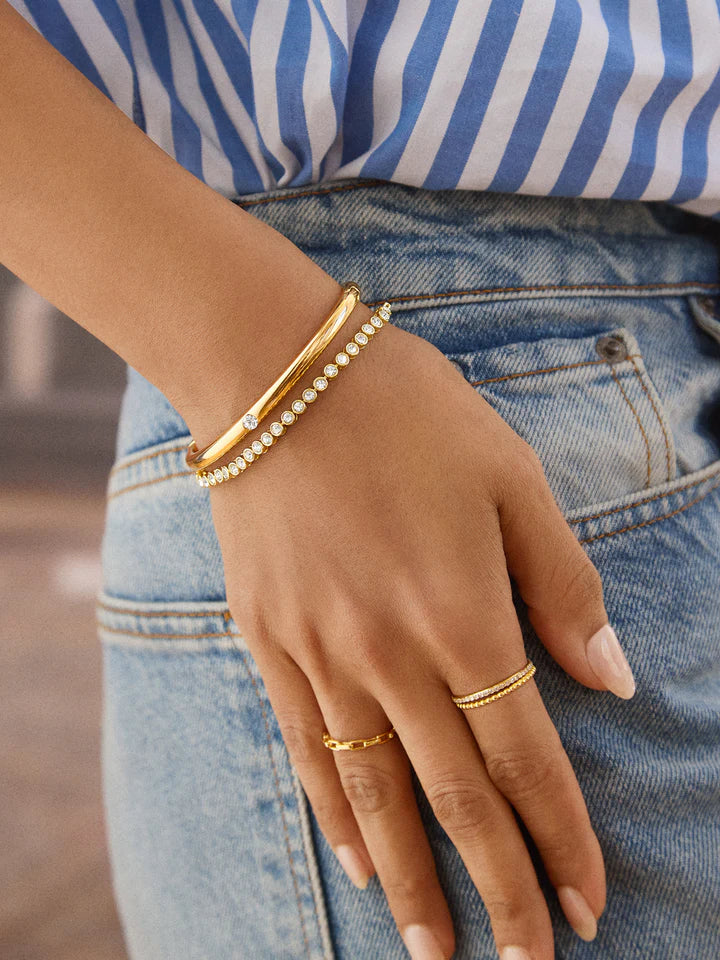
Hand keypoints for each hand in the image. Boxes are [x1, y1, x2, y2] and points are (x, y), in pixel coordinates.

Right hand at [200, 306, 634, 959]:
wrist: (277, 376)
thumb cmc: (407, 413)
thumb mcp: (512, 477)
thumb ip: (563, 584)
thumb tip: (614, 677)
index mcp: (462, 614)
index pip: (526, 758)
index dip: (562, 836)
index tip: (589, 903)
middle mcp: (390, 653)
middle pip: (456, 796)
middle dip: (501, 887)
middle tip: (526, 958)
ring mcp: (321, 653)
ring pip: (375, 792)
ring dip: (413, 878)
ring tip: (436, 949)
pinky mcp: (269, 640)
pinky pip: (305, 746)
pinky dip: (333, 812)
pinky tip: (356, 860)